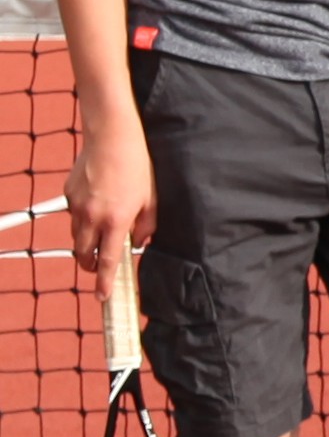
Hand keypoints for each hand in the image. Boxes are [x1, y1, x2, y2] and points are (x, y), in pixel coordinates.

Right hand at [65, 123, 150, 274]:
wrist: (112, 140)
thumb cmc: (137, 168)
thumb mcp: (151, 199)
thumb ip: (147, 225)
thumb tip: (140, 243)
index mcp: (115, 221)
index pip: (107, 261)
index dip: (103, 282)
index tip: (102, 296)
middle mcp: (91, 217)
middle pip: (83, 254)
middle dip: (90, 265)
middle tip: (98, 267)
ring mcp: (76, 206)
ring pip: (77, 236)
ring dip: (86, 243)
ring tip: (100, 237)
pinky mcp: (68, 195)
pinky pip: (74, 216)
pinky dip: (83, 220)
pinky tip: (96, 207)